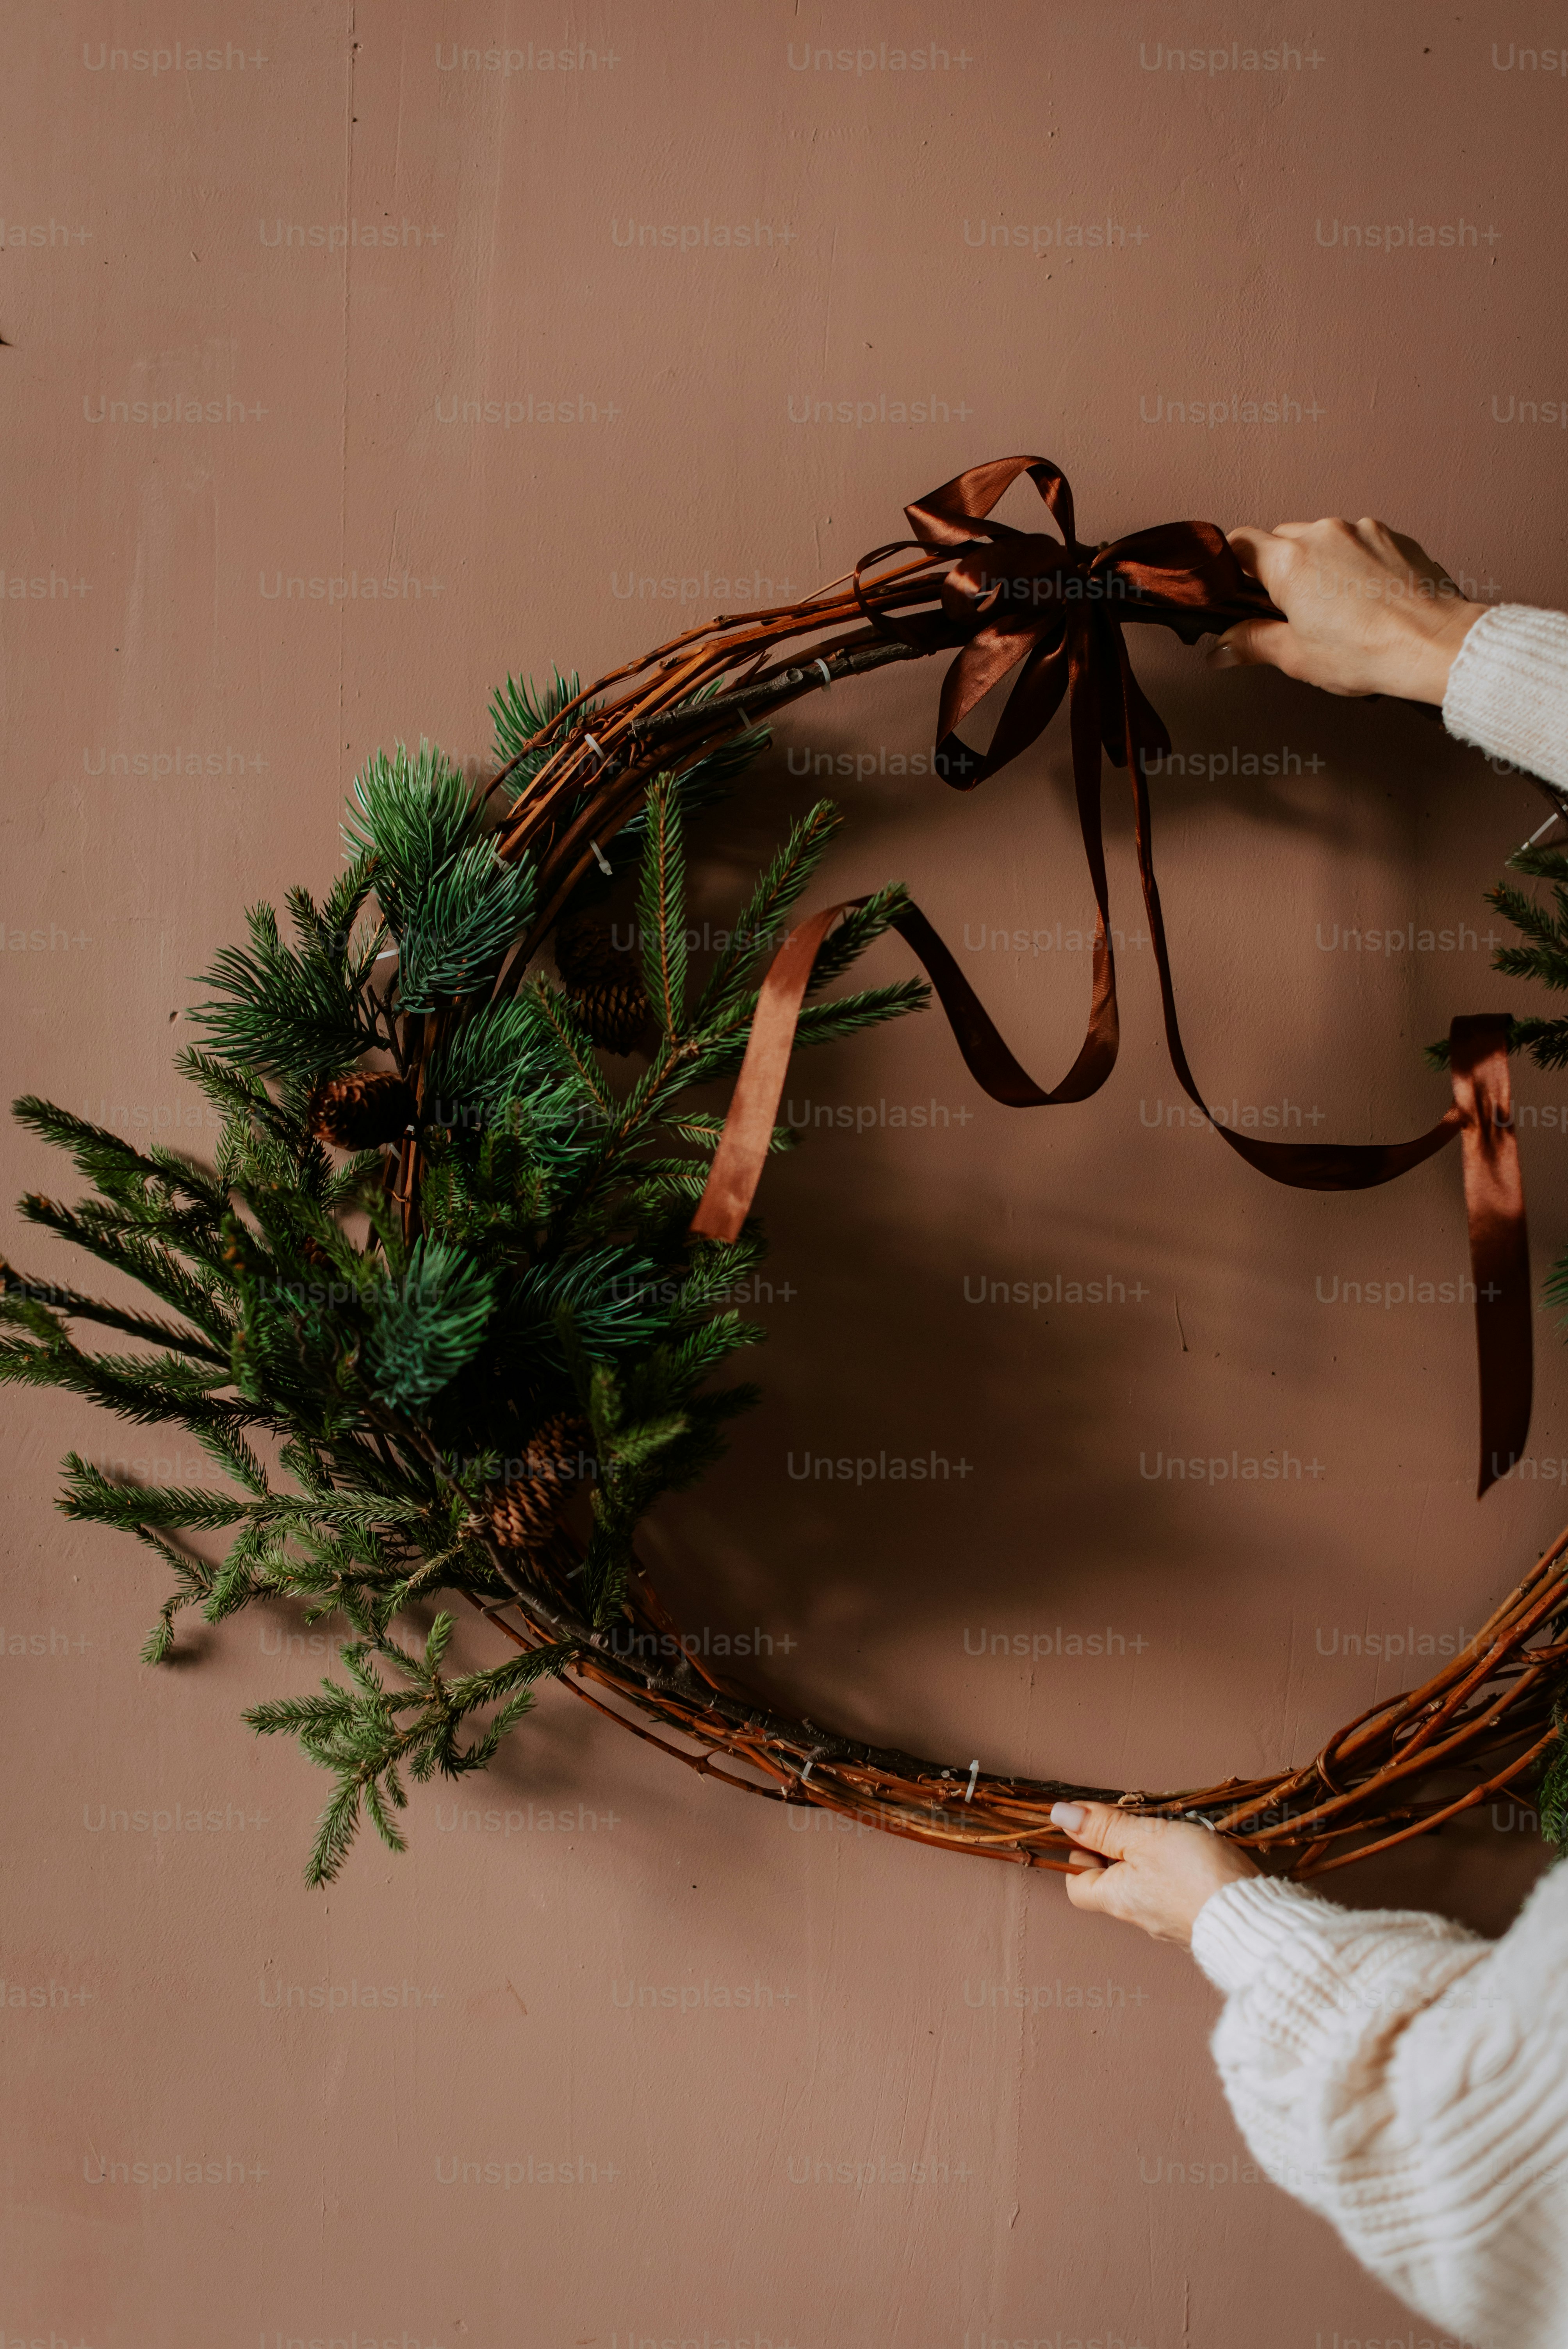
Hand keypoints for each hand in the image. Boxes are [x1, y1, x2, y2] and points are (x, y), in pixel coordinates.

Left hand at [1049, 1800, 1257, 1946]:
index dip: (1081, 1853)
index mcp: (1117, 1898)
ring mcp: (1170, 1923)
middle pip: (1113, 1880)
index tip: (1098, 1826)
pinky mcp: (1198, 1923)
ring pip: (1147, 1884)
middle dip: (1122, 1848)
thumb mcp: (1146, 1838)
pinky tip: (1201, 1855)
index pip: (1078, 1883)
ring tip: (1178, 1834)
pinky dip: (1180, 1871)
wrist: (1256, 1921)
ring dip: (1155, 1856)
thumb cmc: (1197, 1877)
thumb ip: (1105, 1827)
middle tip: (1143, 1823)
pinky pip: (1176, 1893)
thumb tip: (1061, 1815)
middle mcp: (1140, 1916)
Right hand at [1209, 515, 1486, 704]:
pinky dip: (1354, 563)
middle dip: (1279, 568)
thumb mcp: (1297, 657)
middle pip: (1281, 539)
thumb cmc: (1369, 652)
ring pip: (1322, 539)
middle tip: (1288, 607)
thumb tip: (1222, 649)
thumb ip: (1252, 644)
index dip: (1232, 565)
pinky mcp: (1391, 536)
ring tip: (1335, 606)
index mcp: (1289, 562)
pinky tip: (1366, 597)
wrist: (1435, 643)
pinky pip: (1359, 542)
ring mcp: (1360, 531)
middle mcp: (1323, 535)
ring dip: (1319, 564)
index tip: (1236, 586)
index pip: (1240, 543)